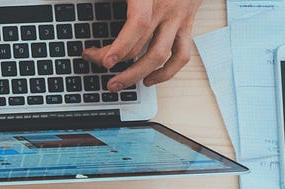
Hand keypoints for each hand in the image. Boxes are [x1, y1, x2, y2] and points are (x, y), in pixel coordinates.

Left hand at [83, 0, 201, 90]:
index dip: (121, 46)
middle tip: (98, 66)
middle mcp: (166, 9)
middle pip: (142, 44)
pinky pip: (181, 55)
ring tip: (117, 83)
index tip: (104, 59)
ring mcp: (178, 19)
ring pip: (161, 56)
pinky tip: (149, 79)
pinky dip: (167, 72)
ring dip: (137, 74)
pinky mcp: (187, 25)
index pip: (138, 24)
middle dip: (117, 61)